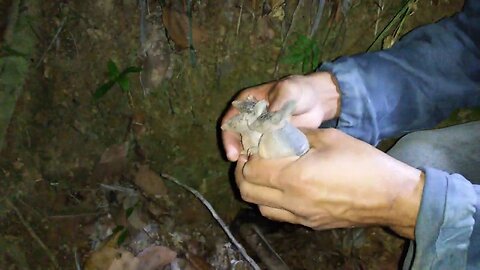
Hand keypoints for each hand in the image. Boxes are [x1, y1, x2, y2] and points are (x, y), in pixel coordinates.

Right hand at [221, 72, 339, 160]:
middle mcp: (250, 119)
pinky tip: (270, 168)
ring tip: (255, 169)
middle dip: (238, 152)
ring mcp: (262, 132)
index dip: (228, 137)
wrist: (318, 101)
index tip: (233, 153)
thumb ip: (277, 104)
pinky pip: (265, 152)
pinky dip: (265, 161)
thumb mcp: (288, 91)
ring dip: (251, 158)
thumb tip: (268, 122)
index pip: (230, 120)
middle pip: (237, 138)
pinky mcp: (273, 142)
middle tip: (244, 165)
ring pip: (250, 147)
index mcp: (247, 104)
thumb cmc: (299, 91)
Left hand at [235, 128, 424, 238]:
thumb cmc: (363, 162)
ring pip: (260, 206)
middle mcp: (292, 200)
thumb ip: (299, 134)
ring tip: (266, 174)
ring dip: (256, 189)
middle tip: (252, 159)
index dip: (247, 156)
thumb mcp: (330, 138)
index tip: (253, 146)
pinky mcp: (310, 225)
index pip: (252, 170)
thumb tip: (279, 131)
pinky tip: (283, 188)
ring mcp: (301, 216)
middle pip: (248, 192)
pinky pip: (279, 216)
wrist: (391, 197)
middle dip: (243, 174)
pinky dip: (271, 202)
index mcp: (295, 176)